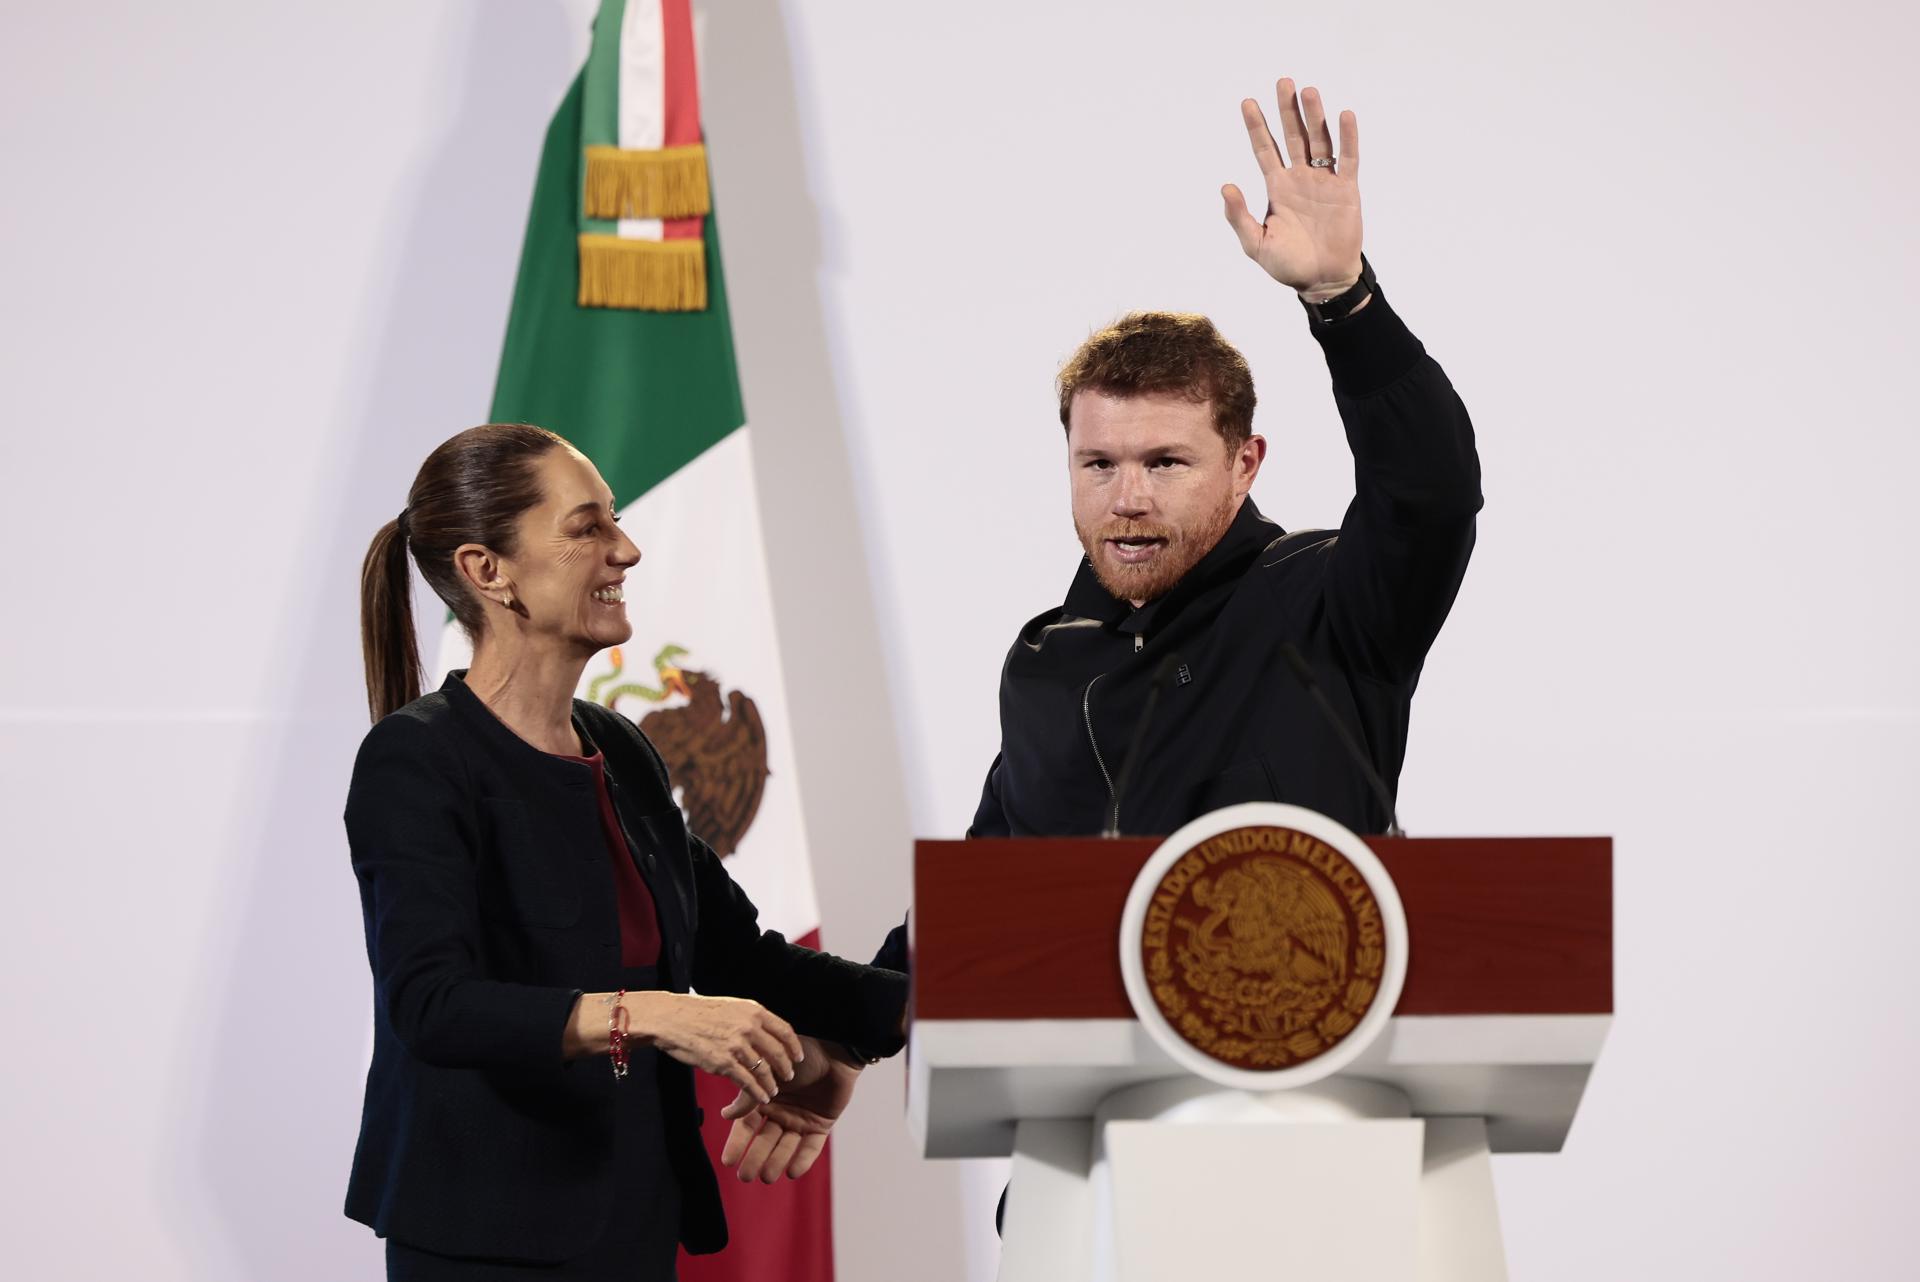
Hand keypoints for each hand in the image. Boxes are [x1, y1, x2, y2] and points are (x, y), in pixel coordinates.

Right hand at [626, 992, 801, 1104]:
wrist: (671, 1018)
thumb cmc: (699, 1012)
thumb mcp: (731, 1007)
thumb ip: (750, 1018)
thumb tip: (766, 1032)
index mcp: (753, 1011)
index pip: (784, 1030)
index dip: (794, 1046)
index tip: (798, 1057)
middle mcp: (749, 1027)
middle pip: (778, 1053)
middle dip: (786, 1068)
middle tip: (788, 1076)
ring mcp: (737, 1046)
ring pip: (764, 1070)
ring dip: (771, 1084)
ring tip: (773, 1091)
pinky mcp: (723, 1063)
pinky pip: (747, 1082)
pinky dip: (757, 1092)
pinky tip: (761, 1097)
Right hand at [719, 1036, 861, 1182]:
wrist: (833, 1046)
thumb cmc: (798, 1053)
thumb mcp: (768, 1073)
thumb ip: (750, 1095)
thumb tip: (726, 1115)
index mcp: (765, 1099)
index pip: (748, 1126)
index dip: (738, 1144)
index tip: (728, 1162)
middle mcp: (781, 1112)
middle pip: (765, 1141)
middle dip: (755, 1159)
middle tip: (746, 1176)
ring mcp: (801, 1119)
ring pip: (786, 1146)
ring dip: (777, 1162)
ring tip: (767, 1177)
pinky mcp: (822, 1124)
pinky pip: (812, 1146)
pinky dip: (803, 1159)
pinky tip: (792, 1172)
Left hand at [1221, 78, 1363, 298]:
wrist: (1322, 281)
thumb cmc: (1288, 265)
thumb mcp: (1255, 243)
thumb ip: (1239, 216)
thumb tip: (1226, 186)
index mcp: (1277, 188)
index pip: (1265, 149)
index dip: (1256, 126)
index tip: (1247, 102)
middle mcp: (1300, 178)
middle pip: (1293, 136)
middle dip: (1286, 110)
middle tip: (1282, 81)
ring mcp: (1324, 182)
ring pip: (1319, 141)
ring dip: (1314, 116)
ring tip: (1308, 91)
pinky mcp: (1347, 191)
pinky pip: (1348, 159)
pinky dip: (1347, 138)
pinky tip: (1344, 115)